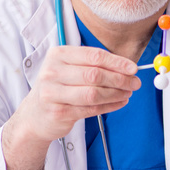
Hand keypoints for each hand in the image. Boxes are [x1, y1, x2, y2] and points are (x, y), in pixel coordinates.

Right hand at [11, 46, 139, 145]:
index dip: (117, 62)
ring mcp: (53, 93)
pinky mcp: (59, 112)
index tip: (133, 68)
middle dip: (120, 79)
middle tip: (135, 83)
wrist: (35, 114)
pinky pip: (91, 108)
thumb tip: (127, 67)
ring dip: (116, 94)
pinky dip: (109, 106)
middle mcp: (53, 71)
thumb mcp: (69, 68)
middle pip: (95, 75)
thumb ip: (93, 65)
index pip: (94, 56)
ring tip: (128, 93)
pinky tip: (119, 102)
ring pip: (94, 93)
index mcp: (58, 55)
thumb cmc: (58, 87)